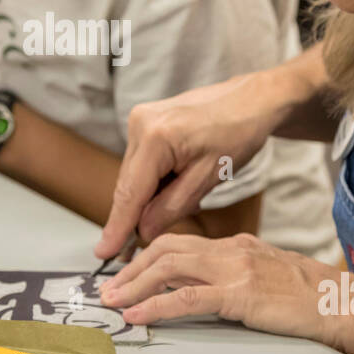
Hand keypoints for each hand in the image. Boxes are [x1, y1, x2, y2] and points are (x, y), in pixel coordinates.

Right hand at [95, 71, 285, 258]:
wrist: (250, 101)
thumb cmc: (237, 134)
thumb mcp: (208, 178)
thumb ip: (172, 207)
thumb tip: (143, 231)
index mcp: (156, 137)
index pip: (130, 193)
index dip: (117, 227)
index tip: (104, 252)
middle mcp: (140, 124)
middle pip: (128, 185)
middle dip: (134, 216)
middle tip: (135, 249)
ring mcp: (139, 120)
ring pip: (134, 176)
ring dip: (148, 198)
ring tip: (180, 202)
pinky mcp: (144, 122)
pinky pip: (141, 163)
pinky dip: (154, 181)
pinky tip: (176, 185)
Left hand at [99, 232, 342, 342]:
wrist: (341, 303)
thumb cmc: (308, 295)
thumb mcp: (266, 273)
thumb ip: (235, 273)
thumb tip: (202, 286)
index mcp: (234, 244)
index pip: (178, 242)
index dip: (144, 257)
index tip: (125, 275)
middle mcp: (229, 250)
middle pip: (164, 249)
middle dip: (131, 269)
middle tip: (107, 290)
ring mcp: (234, 270)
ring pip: (168, 268)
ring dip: (134, 286)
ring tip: (113, 303)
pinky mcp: (239, 294)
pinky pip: (187, 298)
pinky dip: (156, 306)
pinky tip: (137, 316)